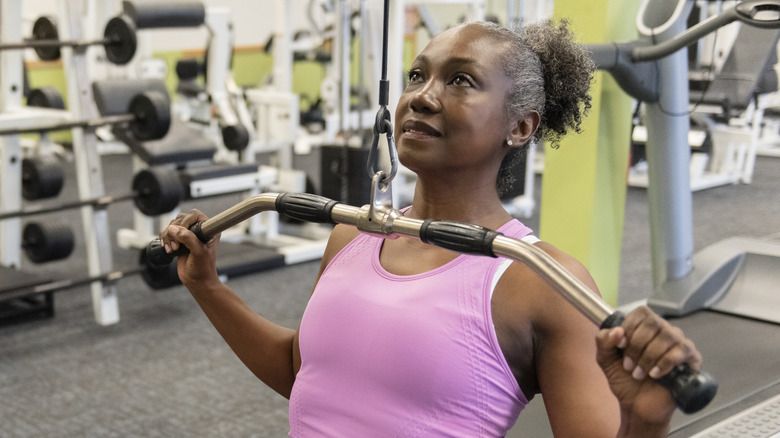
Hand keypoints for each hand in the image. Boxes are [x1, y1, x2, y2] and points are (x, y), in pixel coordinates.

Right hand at [159, 209, 220, 288]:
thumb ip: (188, 238)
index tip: (183, 233)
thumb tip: (173, 229)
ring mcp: (189, 235)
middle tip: (177, 246)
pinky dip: (165, 240)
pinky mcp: (180, 241)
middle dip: (175, 231)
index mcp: (209, 230)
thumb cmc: (203, 268)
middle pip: (180, 219)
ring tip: (173, 249)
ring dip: (169, 237)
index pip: (195, 215)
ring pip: (172, 226)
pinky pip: (167, 233)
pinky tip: (168, 249)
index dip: (186, 221)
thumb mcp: (198, 252)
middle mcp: (199, 230)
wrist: (197, 281)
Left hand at [596, 306, 702, 425]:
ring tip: (639, 373)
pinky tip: (655, 374)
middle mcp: (664, 332)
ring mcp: (679, 345)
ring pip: (668, 336)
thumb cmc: (624, 380)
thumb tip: (616, 331)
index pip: (641, 313)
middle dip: (637, 345)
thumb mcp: (605, 359)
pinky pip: (683, 351)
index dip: (629, 327)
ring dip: (649, 356)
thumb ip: (603, 341)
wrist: (637, 406)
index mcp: (644, 327)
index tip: (620, 345)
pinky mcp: (691, 361)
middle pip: (655, 322)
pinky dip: (665, 362)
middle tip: (629, 365)